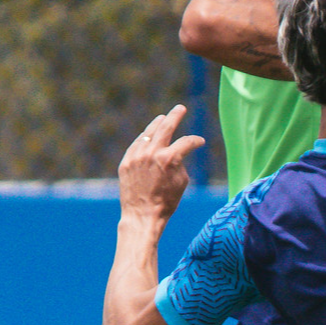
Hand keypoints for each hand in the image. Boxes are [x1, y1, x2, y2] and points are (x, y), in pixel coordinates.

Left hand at [118, 105, 204, 225]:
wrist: (142, 215)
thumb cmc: (166, 201)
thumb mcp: (182, 181)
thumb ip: (180, 161)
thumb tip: (176, 152)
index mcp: (169, 158)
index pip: (186, 142)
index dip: (195, 141)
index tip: (200, 142)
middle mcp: (152, 153)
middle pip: (166, 127)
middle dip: (175, 116)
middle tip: (180, 108)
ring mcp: (136, 156)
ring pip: (148, 133)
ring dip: (157, 124)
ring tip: (163, 118)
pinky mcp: (126, 162)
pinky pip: (136, 144)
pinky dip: (144, 138)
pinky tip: (148, 135)